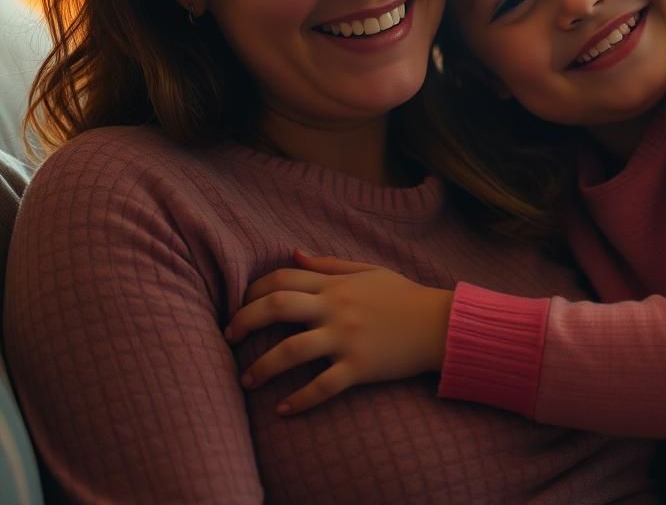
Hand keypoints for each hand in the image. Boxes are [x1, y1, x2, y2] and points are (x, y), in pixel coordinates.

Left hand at [225, 250, 453, 414]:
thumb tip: (293, 254)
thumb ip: (329, 263)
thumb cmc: (403, 295)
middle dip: (244, 321)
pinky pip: (322, 386)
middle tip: (228, 338)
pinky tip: (283, 410)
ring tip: (246, 381)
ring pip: (291, 351)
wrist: (437, 323)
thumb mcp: (368, 270)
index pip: (282, 278)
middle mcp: (335, 308)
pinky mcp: (359, 367)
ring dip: (262, 368)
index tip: (238, 305)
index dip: (253, 290)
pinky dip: (299, 401)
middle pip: (276, 307)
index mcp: (335, 284)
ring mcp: (346, 338)